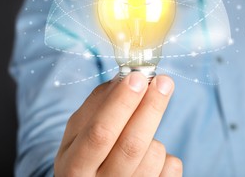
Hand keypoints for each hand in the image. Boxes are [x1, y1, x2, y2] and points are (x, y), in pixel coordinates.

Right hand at [54, 72, 181, 176]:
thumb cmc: (86, 153)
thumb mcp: (79, 132)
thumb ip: (98, 104)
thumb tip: (127, 78)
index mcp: (74, 167)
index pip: (99, 133)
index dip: (120, 104)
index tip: (138, 77)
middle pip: (131, 145)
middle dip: (150, 107)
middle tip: (164, 82)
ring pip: (154, 153)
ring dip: (154, 134)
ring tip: (139, 136)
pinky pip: (171, 166)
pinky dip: (165, 154)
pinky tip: (148, 158)